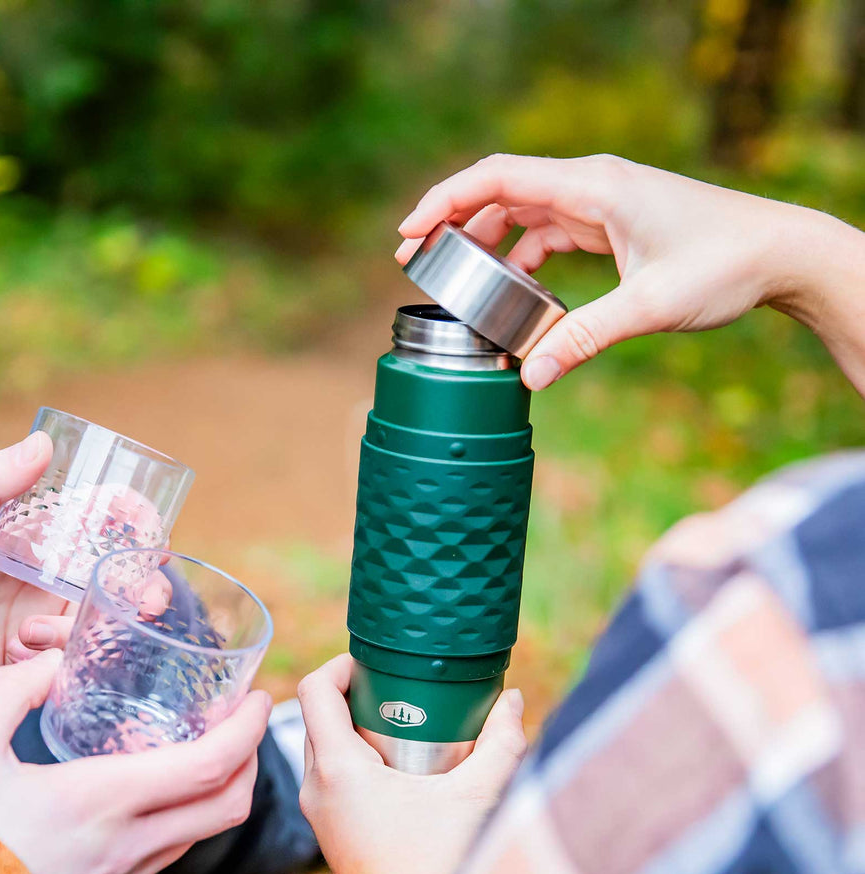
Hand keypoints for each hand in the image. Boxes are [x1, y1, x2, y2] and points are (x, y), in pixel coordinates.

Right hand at [0, 650, 271, 873]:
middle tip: (243, 722)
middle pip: (230, 806)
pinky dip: (187, 816)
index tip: (258, 698)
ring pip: (202, 833)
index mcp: (103, 800)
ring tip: (207, 748)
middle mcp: (128, 844)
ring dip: (222, 789)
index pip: (210, 767)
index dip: (248, 731)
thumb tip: (51, 662)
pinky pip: (170, 852)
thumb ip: (9, 691)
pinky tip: (160, 789)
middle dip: (252, 760)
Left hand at [297, 654, 526, 873]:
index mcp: (338, 768)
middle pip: (317, 714)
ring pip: (321, 745)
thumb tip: (514, 700)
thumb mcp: (477, 797)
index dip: (341, 664)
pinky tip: (397, 763)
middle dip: (354, 693)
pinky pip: (328, 774)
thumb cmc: (438, 870)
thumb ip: (501, 743)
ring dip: (352, 725)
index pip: (314, 690)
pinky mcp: (328, 829)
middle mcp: (316, 785)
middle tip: (399, 688)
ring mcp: (317, 810)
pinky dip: (352, 755)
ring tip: (403, 722)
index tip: (376, 663)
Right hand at [396, 153, 864, 390]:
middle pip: (501, 192)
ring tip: (450, 277)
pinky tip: (509, 289)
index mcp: (593, 186)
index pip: (499, 178)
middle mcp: (591, 185)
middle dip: (452, 223)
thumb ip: (584, 340)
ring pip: (522, 213)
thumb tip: (528, 378)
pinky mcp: (610, 223)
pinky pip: (548, 233)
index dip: (446, 200)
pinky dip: (520, 257)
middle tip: (414, 262)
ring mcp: (600, 202)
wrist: (779, 253)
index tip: (409, 231)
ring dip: (483, 241)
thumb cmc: (723, 265)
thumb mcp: (650, 305)